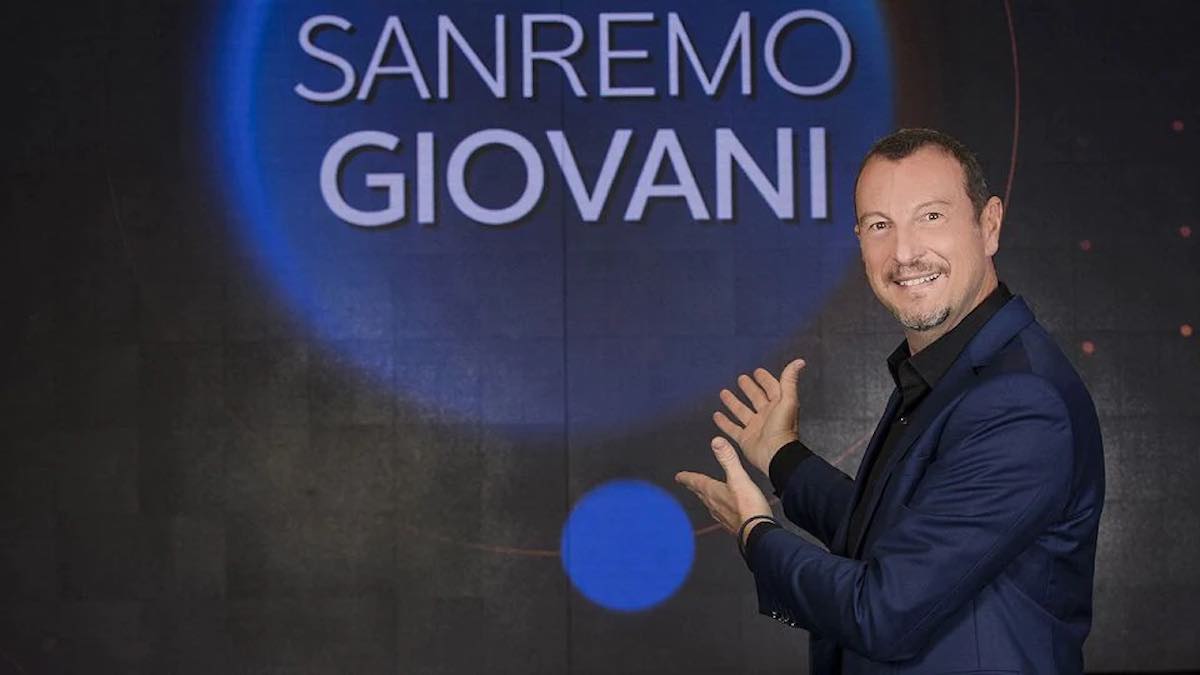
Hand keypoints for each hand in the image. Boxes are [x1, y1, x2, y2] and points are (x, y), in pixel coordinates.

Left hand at [675, 437, 772, 544]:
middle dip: (694, 487)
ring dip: (705, 498)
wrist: (758, 532)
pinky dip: (719, 510)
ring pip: (710, 505)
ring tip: (704, 496)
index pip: (697, 482)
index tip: (679, 476)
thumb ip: (728, 459)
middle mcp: (715, 505)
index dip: (688, 477)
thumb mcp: (739, 478)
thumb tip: (716, 441)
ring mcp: (723, 517)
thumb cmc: (748, 506)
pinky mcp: (733, 525)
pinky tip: (724, 512)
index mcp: (714, 492)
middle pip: (701, 494)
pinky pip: (721, 515)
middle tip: (687, 484)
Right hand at [714, 358, 805, 474]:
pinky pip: (732, 428)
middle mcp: (766, 415)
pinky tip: (716, 415)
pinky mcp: (745, 439)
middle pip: (756, 398)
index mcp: (777, 405)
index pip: (771, 388)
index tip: (757, 371)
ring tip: (723, 392)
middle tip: (741, 378)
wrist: (775, 454)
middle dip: (749, 388)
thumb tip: (799, 361)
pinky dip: (724, 422)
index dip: (765, 379)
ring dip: (733, 402)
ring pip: (742, 411)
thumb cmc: (782, 427)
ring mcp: (754, 427)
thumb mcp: (787, 400)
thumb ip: (789, 380)